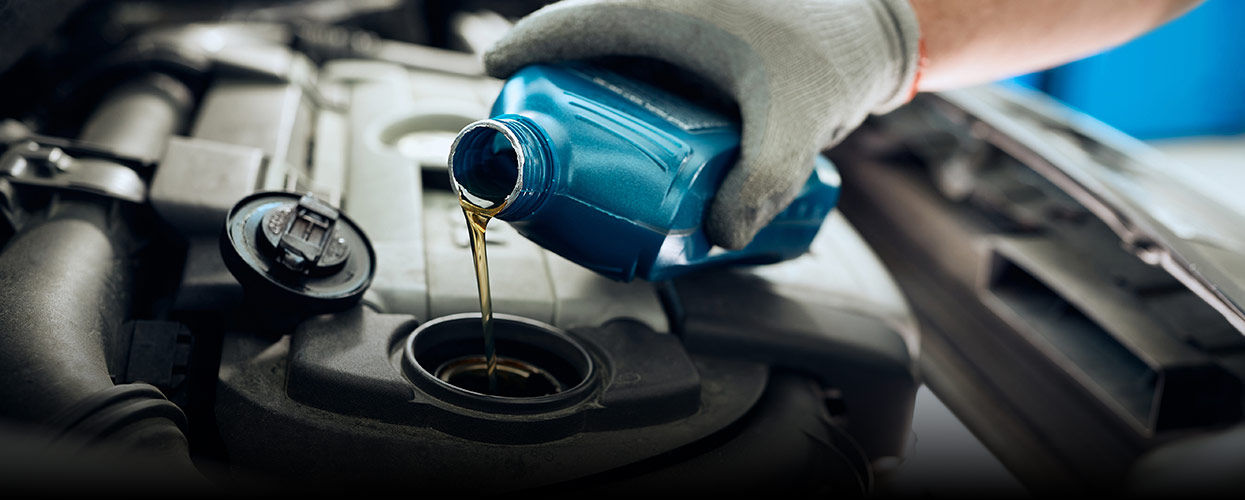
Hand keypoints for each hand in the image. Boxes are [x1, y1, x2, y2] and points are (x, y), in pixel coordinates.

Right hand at [484, 0, 920, 248]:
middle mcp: (669, 4)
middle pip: (586, 38)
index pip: (577, 21)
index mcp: (671, 5)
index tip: (497, 72)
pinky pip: (643, 58)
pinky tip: (632, 132)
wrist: (876, 29)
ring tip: (577, 140)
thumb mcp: (798, 121)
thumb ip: (764, 178)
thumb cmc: (835, 51)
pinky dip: (626, 89)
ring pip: (614, 48)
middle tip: (538, 128)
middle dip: (555, 80)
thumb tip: (722, 233)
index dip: (529, 47)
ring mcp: (683, 17)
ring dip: (590, 88)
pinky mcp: (699, 36)